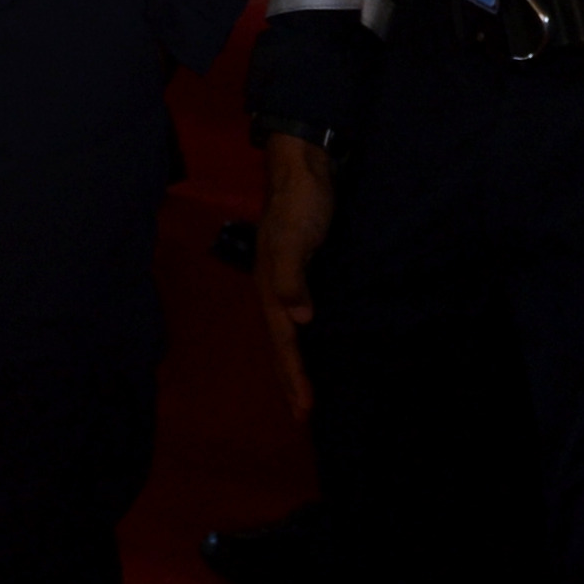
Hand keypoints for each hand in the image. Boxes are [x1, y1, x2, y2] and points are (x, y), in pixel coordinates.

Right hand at [255, 133, 333, 423]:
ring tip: (303, 395)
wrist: (304, 167)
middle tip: (304, 416)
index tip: (306, 408)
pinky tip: (314, 347)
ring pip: (289, 335)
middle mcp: (275, 292)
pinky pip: (300, 318)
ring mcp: (289, 283)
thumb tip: (299, 321)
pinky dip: (305, 341)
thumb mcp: (293, 239)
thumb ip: (293, 279)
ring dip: (295, 366)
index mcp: (269, 289)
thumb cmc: (300, 204)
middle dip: (290, 381)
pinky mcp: (305, 274)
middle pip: (281, 346)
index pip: (283, 343)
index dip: (294, 376)